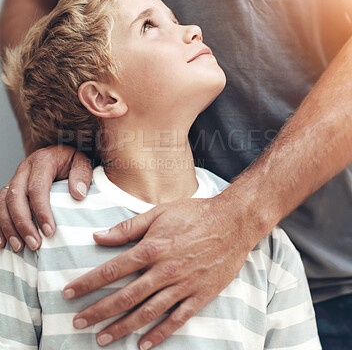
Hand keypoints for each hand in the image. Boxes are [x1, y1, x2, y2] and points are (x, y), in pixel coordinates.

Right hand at [0, 145, 91, 251]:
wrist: (60, 153)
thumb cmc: (72, 160)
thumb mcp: (82, 161)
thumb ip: (82, 174)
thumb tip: (79, 194)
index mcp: (42, 161)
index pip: (37, 188)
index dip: (41, 211)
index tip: (50, 231)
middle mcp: (24, 169)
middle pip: (15, 197)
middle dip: (23, 224)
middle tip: (35, 244)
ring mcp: (14, 179)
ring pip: (2, 204)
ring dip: (9, 227)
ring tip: (20, 247)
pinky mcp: (9, 189)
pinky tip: (3, 242)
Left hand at [63, 194, 257, 348]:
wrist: (233, 221)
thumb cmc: (195, 213)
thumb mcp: (160, 212)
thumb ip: (128, 227)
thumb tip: (99, 236)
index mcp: (152, 248)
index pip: (112, 270)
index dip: (88, 283)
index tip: (69, 293)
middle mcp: (165, 270)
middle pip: (125, 297)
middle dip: (98, 312)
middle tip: (77, 323)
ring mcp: (183, 285)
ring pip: (147, 313)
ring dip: (122, 327)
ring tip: (102, 338)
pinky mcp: (200, 295)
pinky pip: (177, 319)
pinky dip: (159, 334)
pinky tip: (143, 344)